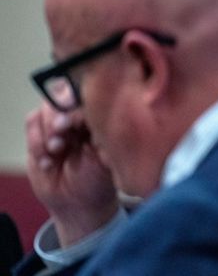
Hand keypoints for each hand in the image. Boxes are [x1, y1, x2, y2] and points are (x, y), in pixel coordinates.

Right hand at [26, 102, 118, 246]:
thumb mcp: (106, 159)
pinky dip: (36, 142)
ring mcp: (59, 122)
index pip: (89, 95)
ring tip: (56, 151)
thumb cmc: (98, 180)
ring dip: (46, 131)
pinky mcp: (40, 133)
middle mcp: (80, 115)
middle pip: (63, 94)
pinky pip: (31, 123)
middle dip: (58, 114)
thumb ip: (101, 136)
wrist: (77, 203)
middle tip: (60, 132)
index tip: (73, 114)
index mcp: (102, 116)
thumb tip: (94, 116)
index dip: (77, 101)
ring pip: (45, 109)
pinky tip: (47, 161)